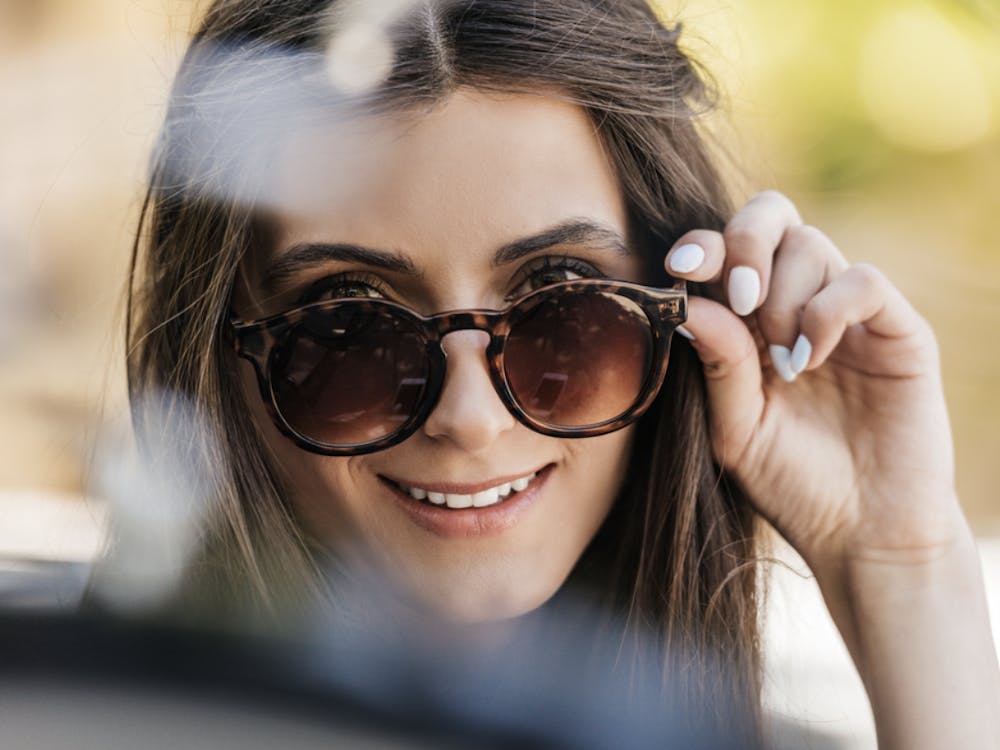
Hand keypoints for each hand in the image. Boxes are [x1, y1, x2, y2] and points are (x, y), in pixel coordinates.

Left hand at [664, 190, 964, 570]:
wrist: (861, 533)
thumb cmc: (791, 482)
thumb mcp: (735, 427)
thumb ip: (716, 363)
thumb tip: (686, 300)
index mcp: (749, 323)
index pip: (725, 252)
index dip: (702, 246)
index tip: (683, 268)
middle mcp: (796, 305)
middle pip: (771, 217)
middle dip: (745, 242)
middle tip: (740, 298)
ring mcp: (848, 314)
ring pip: (811, 245)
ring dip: (783, 296)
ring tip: (784, 362)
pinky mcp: (897, 330)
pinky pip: (862, 280)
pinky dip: (828, 309)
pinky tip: (812, 357)